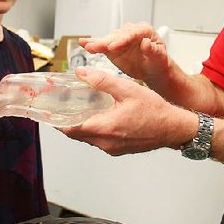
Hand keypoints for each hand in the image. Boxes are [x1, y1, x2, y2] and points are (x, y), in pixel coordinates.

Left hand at [62, 67, 195, 154]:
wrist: (174, 128)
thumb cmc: (155, 111)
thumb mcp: (128, 89)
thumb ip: (102, 80)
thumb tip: (81, 73)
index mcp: (104, 128)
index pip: (69, 128)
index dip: (57, 120)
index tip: (49, 111)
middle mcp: (105, 142)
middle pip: (76, 135)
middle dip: (68, 121)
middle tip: (63, 107)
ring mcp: (112, 148)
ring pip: (88, 138)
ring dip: (82, 126)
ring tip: (81, 110)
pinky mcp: (119, 150)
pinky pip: (100, 141)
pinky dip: (95, 130)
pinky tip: (101, 117)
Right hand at [79, 22, 168, 82]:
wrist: (152, 69)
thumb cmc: (158, 62)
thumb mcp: (160, 58)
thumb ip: (154, 51)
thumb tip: (147, 43)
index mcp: (144, 31)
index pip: (132, 34)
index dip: (122, 40)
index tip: (114, 47)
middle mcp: (130, 32)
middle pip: (117, 36)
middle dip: (106, 42)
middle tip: (96, 47)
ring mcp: (120, 39)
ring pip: (107, 40)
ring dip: (97, 43)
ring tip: (87, 46)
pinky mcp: (112, 47)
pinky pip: (102, 45)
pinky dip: (93, 44)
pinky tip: (82, 43)